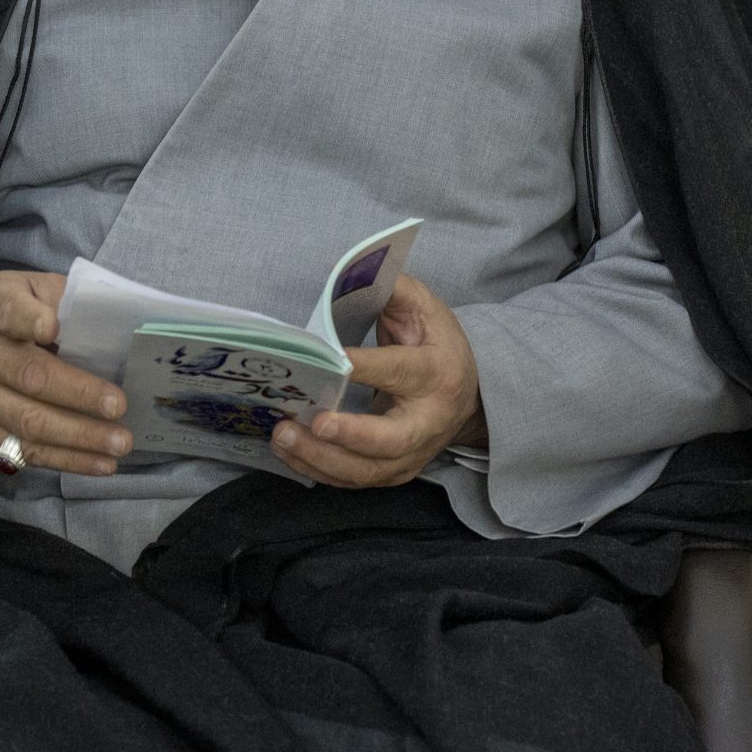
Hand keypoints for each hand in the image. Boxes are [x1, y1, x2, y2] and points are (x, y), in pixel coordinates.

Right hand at [0, 270, 132, 476]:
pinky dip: (67, 460)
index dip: (30, 321)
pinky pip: (24, 452)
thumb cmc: (14, 313)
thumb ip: (65, 300)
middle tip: (119, 407)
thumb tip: (113, 323)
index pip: (10, 313)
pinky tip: (100, 463)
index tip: (52, 328)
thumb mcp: (34, 289)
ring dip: (78, 437)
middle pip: (28, 376)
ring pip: (27, 423)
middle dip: (78, 395)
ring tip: (119, 444)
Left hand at [272, 274, 483, 487]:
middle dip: (351, 435)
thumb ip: (391, 288)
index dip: (366, 367)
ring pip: (366, 469)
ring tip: (283, 436)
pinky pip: (352, 480)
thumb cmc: (437, 346)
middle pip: (391, 439)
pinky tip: (287, 450)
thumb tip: (346, 271)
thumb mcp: (424, 308)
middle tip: (314, 422)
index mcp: (437, 373)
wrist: (468, 396)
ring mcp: (410, 454)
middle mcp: (427, 421)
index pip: (399, 371)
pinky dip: (316, 469)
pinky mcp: (391, 472)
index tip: (331, 360)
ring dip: (321, 458)